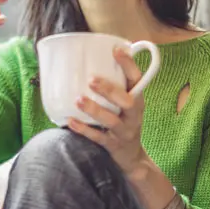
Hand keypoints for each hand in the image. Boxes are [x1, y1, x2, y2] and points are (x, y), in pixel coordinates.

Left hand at [67, 47, 149, 177]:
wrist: (132, 157)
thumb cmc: (125, 122)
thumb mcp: (128, 104)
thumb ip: (118, 86)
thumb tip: (96, 59)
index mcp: (138, 100)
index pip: (137, 79)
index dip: (129, 65)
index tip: (116, 51)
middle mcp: (134, 115)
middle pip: (127, 102)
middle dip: (110, 90)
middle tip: (91, 80)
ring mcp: (125, 131)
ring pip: (112, 121)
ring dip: (95, 110)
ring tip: (78, 99)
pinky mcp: (113, 145)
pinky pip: (98, 137)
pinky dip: (84, 129)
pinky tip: (71, 120)